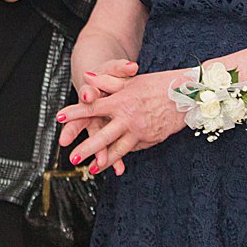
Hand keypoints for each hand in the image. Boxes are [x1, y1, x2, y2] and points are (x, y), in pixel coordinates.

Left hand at [57, 63, 182, 173]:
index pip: (92, 108)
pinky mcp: (151, 139)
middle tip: (72, 158)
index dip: (75, 113)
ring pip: (119, 150)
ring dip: (105, 161)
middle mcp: (129, 119)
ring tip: (92, 170)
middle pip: (103, 136)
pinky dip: (123, 155)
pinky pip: (134, 148)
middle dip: (86, 148)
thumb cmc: (156, 85)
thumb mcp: (130, 80)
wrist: (187, 95)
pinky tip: (114, 161)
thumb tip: (87, 77)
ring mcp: (141, 132)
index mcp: (121, 102)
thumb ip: (106, 81)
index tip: (59, 118)